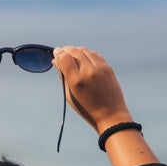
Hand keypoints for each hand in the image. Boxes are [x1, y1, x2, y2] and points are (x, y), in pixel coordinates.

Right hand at [53, 46, 157, 165]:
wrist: (111, 115)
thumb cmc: (86, 108)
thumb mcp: (70, 95)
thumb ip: (62, 76)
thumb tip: (55, 61)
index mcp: (77, 80)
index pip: (64, 57)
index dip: (58, 53)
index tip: (55, 52)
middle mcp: (89, 71)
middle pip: (74, 51)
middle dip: (65, 50)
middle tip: (61, 52)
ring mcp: (100, 68)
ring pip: (84, 50)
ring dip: (76, 51)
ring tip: (72, 57)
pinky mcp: (108, 68)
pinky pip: (94, 54)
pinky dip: (87, 54)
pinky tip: (83, 60)